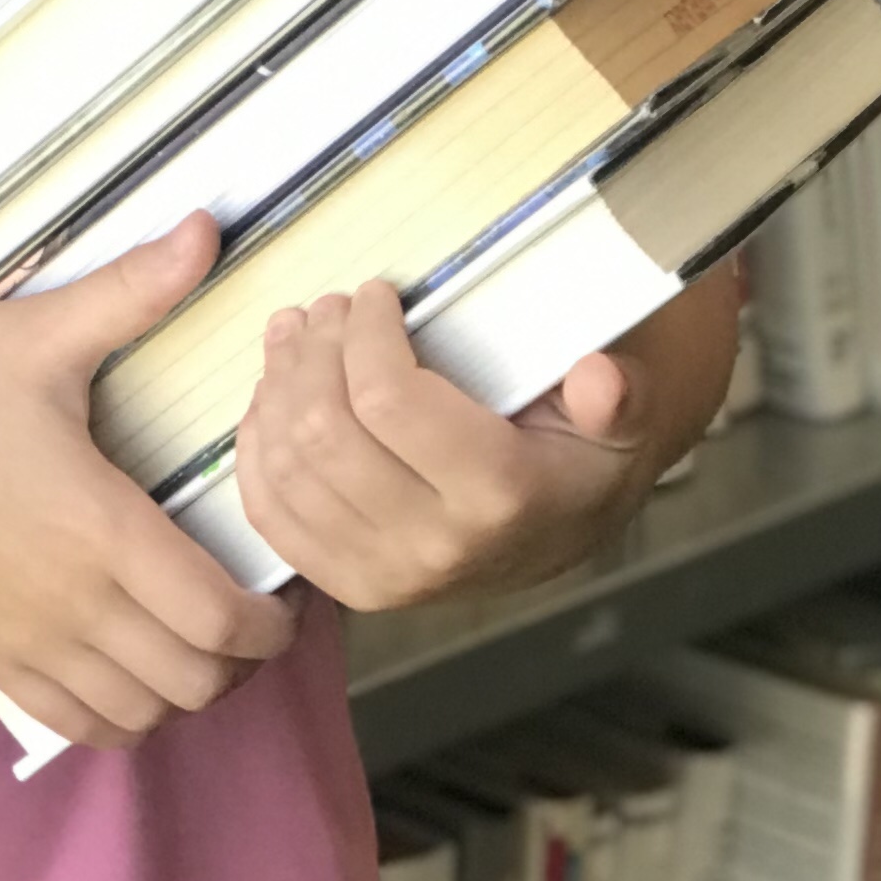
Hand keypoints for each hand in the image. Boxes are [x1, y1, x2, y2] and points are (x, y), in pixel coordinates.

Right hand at [0, 213, 298, 755]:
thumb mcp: (37, 333)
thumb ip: (132, 290)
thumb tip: (208, 228)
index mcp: (100, 527)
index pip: (218, 618)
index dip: (270, 624)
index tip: (281, 596)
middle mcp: (73, 601)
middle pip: (194, 681)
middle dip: (240, 660)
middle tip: (248, 614)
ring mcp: (28, 641)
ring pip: (141, 715)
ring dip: (184, 692)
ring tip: (193, 643)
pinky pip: (77, 725)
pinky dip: (121, 716)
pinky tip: (128, 670)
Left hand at [230, 281, 682, 611]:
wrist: (565, 528)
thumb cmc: (582, 453)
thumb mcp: (623, 417)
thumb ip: (620, 395)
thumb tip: (600, 379)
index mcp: (500, 495)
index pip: (388, 401)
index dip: (364, 332)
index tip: (376, 294)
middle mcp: (437, 546)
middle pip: (325, 431)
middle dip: (313, 350)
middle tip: (327, 307)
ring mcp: (386, 576)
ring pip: (288, 466)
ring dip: (278, 386)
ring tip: (295, 336)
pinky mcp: (349, 586)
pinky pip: (270, 515)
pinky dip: (257, 446)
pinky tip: (273, 396)